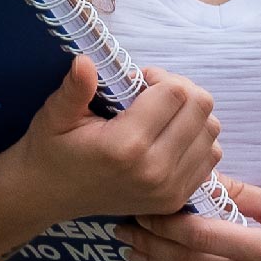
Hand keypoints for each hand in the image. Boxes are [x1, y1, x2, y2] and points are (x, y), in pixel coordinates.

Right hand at [0, 59, 219, 222]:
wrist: (49, 195)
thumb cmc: (52, 149)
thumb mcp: (54, 115)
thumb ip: (75, 89)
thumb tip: (86, 61)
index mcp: (125, 146)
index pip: (175, 92)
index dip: (158, 76)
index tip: (136, 82)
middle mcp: (155, 171)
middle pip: (201, 107)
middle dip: (179, 91)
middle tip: (151, 95)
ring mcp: (169, 189)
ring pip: (211, 130)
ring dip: (190, 115)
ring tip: (160, 117)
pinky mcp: (177, 200)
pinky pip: (210, 156)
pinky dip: (195, 139)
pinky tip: (168, 138)